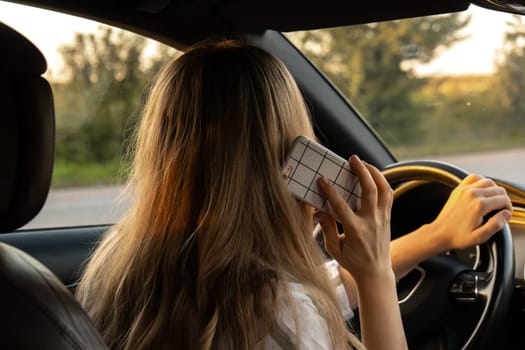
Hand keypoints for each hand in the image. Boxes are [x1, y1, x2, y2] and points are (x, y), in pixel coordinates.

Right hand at [315, 155, 393, 281]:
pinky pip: (388, 195)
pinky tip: (373, 176)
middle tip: (353, 159)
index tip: (322, 180)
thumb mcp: (334, 249)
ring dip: (375, 173)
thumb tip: (319, 212)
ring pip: (383, 189)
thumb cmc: (353, 262)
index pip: (341, 206)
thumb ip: (326, 229)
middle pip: (369, 190)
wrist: (375, 273)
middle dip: (361, 171)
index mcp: (355, 231)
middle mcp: (371, 222)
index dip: (330, 191)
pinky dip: (382, 182)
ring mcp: (382, 218)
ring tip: (364, 163)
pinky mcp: (387, 217)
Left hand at [429, 174, 511, 249]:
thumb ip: (496, 225)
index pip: (503, 200)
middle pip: (498, 189)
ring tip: (494, 201)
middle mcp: (472, 194)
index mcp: (479, 205)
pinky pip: (474, 177)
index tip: (505, 215)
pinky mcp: (458, 189)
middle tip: (501, 210)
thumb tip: (506, 214)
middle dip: (503, 199)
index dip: (508, 208)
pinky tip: (483, 190)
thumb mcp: (480, 237)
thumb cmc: (457, 236)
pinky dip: (481, 181)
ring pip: (488, 181)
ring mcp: (464, 190)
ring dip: (494, 190)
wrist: (439, 233)